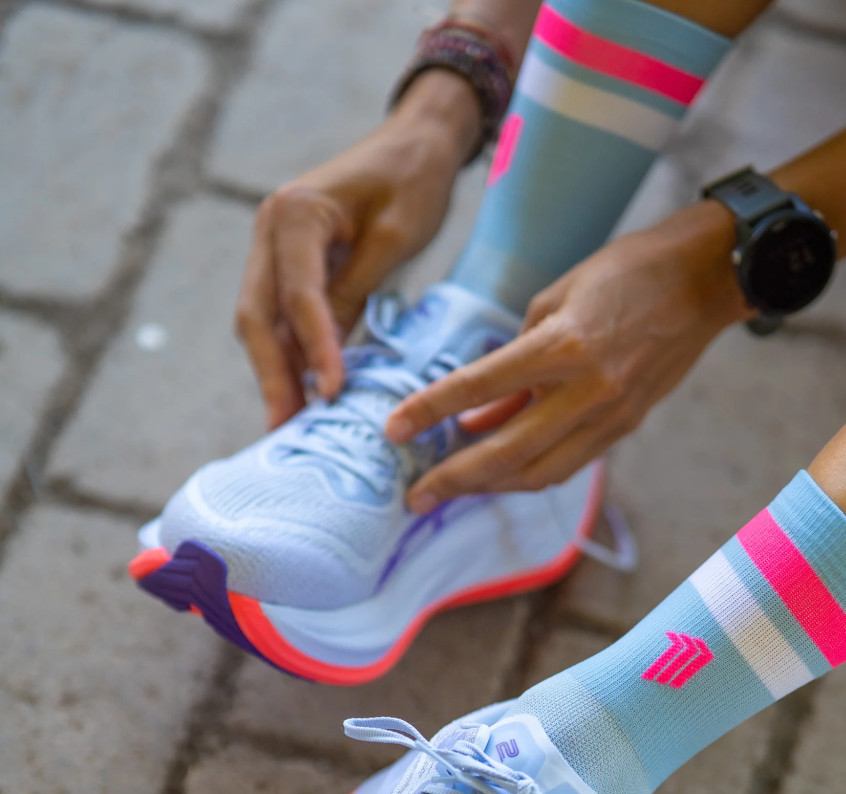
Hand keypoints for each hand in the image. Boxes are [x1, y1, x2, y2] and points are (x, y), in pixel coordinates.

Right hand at [235, 71, 480, 428]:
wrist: (415, 141)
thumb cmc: (413, 181)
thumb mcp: (394, 239)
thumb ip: (355, 292)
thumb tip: (325, 358)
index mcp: (295, 213)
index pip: (298, 296)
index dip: (313, 349)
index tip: (331, 393)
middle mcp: (269, 228)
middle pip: (258, 314)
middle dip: (272, 374)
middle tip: (284, 427)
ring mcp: (273, 245)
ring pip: (261, 319)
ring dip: (275, 370)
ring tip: (289, 422)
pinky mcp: (288, 261)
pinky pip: (279, 314)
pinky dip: (289, 352)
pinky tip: (300, 388)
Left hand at [386, 201, 748, 511]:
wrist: (705, 279)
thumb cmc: (625, 273)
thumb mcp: (552, 301)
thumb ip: (512, 366)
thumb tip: (478, 417)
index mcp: (563, 346)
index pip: (480, 386)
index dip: (430, 410)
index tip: (392, 430)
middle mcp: (588, 391)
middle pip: (509, 454)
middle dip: (454, 479)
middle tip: (414, 496)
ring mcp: (612, 416)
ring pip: (541, 473)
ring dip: (491, 487)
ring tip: (452, 489)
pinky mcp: (627, 427)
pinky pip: (570, 464)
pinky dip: (530, 473)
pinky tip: (501, 473)